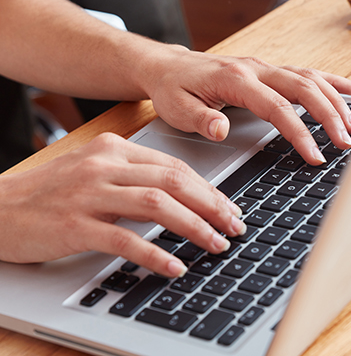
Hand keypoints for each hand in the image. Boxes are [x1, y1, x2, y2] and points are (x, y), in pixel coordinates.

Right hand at [0, 133, 244, 276]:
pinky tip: (175, 266)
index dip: (207, 188)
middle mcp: (105, 165)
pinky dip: (155, 254)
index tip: (227, 206)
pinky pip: (125, 239)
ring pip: (157, 206)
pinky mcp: (75, 225)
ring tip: (216, 244)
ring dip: (194, 227)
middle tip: (233, 226)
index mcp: (114, 149)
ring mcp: (90, 193)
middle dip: (211, 205)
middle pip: (173, 182)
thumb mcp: (97, 172)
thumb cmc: (52, 190)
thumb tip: (179, 198)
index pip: (174, 165)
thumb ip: (135, 178)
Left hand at [141, 45, 350, 164]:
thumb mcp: (177, 109)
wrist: (167, 67)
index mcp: (234, 79)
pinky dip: (328, 81)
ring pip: (308, 78)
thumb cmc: (172, 88)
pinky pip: (302, 73)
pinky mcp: (264, 71)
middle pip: (302, 88)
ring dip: (334, 99)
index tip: (315, 155)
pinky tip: (347, 90)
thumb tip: (221, 130)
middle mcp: (253, 68)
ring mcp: (261, 67)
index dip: (299, 132)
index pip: (276, 108)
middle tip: (344, 142)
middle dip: (329, 115)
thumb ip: (201, 119)